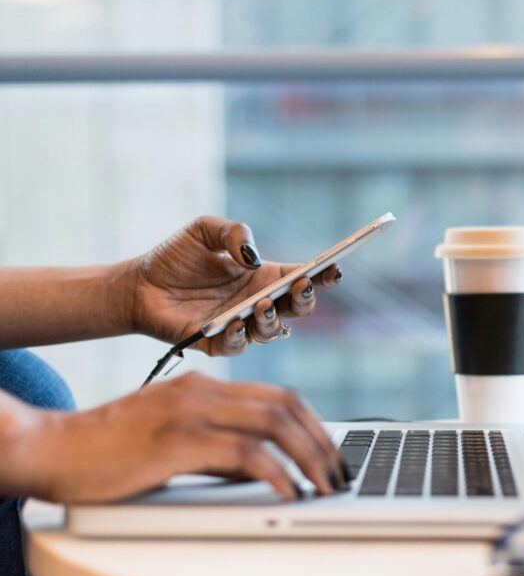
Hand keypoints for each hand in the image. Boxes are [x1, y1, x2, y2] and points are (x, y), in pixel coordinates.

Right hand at [2, 372, 348, 502]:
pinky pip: (244, 454)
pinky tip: (288, 492)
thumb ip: (217, 447)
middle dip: (322, 441)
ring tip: (325, 486)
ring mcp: (190, 412)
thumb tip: (262, 470)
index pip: (278, 395)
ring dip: (309, 457)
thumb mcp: (173, 440)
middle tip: (339, 473)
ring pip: (274, 424)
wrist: (52, 449)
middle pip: (286, 405)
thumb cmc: (108, 451)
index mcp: (204, 386)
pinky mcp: (177, 441)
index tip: (331, 453)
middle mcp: (202, 391)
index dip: (313, 423)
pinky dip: (276, 473)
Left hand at [124, 216, 341, 355]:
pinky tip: (235, 322)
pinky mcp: (216, 343)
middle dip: (305, 299)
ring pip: (272, 331)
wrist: (137, 285)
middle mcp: (257, 303)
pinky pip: (237, 346)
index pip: (302, 278)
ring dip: (273, 319)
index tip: (333, 268)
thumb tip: (253, 257)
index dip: (322, 275)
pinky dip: (239, 336)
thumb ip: (233, 232)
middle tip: (301, 286)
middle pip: (297, 308)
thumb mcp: (204, 230)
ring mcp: (240, 325)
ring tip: (262, 304)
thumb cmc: (174, 257)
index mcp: (263, 277)